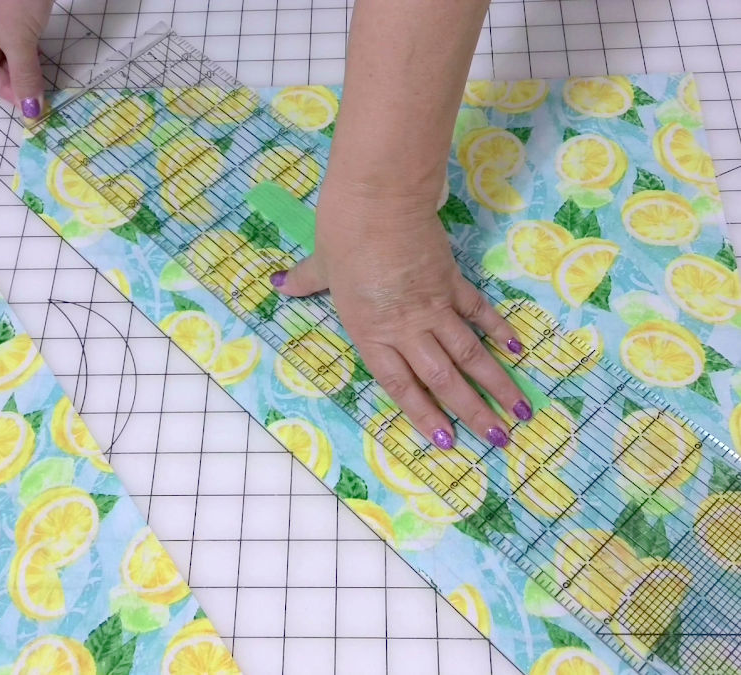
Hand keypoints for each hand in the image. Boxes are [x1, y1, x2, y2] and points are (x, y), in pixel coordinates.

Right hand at [0, 0, 53, 118]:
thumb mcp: (20, 41)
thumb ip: (26, 77)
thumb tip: (31, 111)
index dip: (5, 91)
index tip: (29, 103)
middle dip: (17, 81)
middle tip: (40, 96)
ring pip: (10, 55)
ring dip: (26, 69)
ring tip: (44, 82)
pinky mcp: (15, 13)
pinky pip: (20, 42)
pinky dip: (31, 54)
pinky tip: (44, 62)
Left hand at [272, 180, 531, 448]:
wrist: (378, 199)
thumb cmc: (343, 234)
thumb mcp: (320, 264)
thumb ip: (306, 282)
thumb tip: (280, 285)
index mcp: (371, 332)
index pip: (400, 385)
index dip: (424, 415)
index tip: (448, 442)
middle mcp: (406, 328)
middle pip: (443, 378)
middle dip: (473, 412)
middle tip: (500, 440)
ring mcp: (434, 306)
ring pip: (468, 352)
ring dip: (495, 383)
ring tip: (520, 411)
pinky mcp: (452, 280)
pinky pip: (478, 311)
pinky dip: (497, 330)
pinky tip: (516, 350)